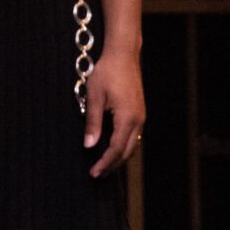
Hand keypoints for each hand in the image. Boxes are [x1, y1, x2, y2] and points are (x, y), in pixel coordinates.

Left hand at [85, 50, 144, 176]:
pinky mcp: (139, 111)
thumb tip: (89, 145)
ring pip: (133, 144)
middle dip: (112, 164)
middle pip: (127, 151)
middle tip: (98, 174)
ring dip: (119, 157)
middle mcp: (138, 120)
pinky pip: (134, 135)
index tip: (94, 172)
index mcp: (127, 118)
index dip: (105, 163)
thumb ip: (92, 123)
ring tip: (105, 166)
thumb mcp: (94, 97)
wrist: (123, 55)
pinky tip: (114, 148)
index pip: (116, 148)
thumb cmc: (107, 72)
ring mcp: (141, 115)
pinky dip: (124, 146)